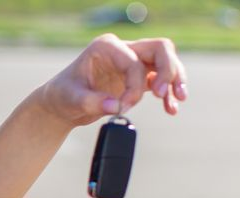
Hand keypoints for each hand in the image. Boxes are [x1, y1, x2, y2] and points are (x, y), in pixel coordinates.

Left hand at [36, 34, 188, 127]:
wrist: (61, 104)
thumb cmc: (63, 95)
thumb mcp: (71, 99)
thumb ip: (92, 101)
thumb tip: (116, 106)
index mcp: (106, 47)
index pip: (134, 61)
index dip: (134, 85)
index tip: (123, 106)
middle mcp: (122, 50)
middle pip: (159, 49)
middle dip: (168, 70)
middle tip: (163, 93)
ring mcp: (132, 62)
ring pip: (165, 62)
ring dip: (174, 80)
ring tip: (178, 101)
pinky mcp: (136, 77)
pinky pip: (160, 80)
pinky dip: (167, 93)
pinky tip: (171, 108)